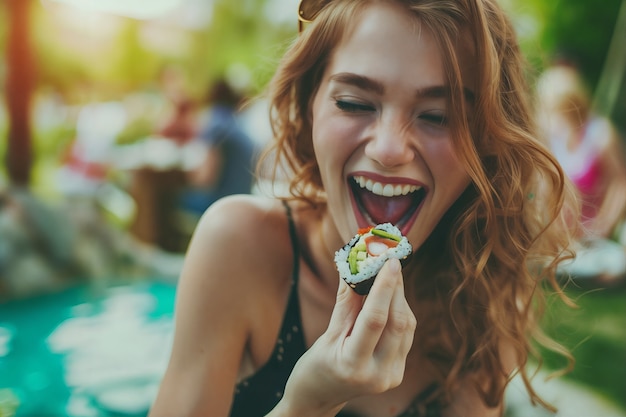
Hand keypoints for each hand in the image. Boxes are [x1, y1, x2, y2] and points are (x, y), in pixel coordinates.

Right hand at [269, 258, 416, 416]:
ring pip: (406, 326)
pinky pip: (405, 335)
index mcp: (355, 365)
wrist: (318, 399)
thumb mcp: (326, 335)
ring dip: (399, 297)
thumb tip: (356, 267)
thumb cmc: (315, 367)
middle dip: (396, 287)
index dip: (385, 287)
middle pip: (397, 321)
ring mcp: (392, 376)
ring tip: (388, 275)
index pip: (376, 319)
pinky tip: (390, 297)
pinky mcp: (397, 373)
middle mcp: (379, 374)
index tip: (390, 261)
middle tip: (390, 261)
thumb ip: (346, 302)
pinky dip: (399, 312)